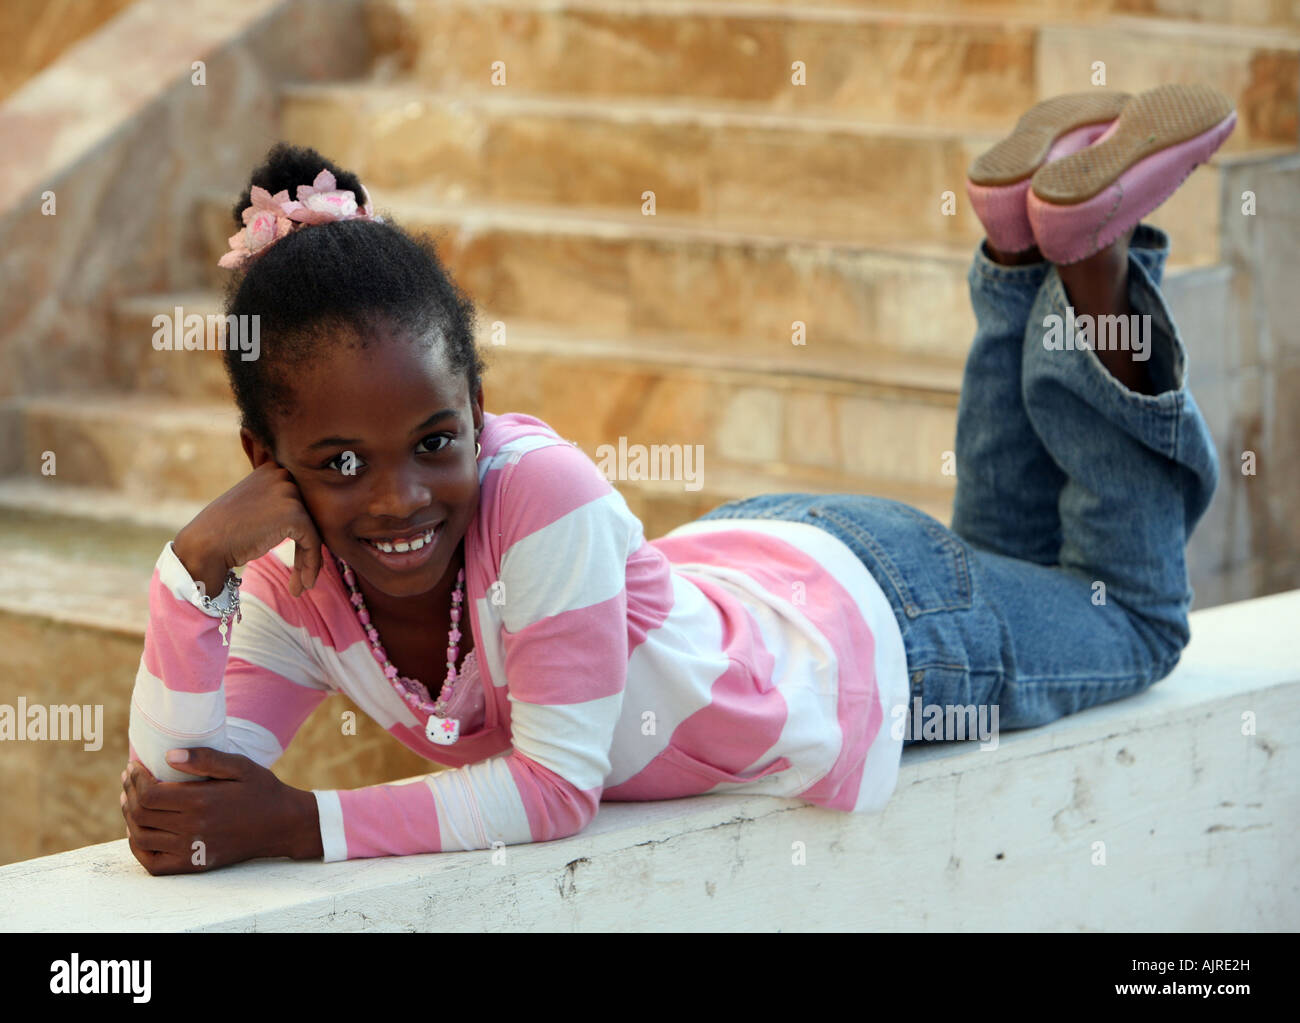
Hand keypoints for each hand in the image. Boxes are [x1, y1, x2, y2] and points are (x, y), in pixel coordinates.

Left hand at [120, 749, 320, 874]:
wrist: (283, 825)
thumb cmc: (262, 791)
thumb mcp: (240, 766)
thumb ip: (206, 759)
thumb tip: (169, 755)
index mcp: (202, 802)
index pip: (149, 794)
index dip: (135, 779)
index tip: (134, 767)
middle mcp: (193, 829)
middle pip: (141, 814)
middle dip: (129, 793)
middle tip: (129, 779)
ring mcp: (192, 850)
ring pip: (141, 837)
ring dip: (129, 817)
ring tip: (131, 800)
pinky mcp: (194, 864)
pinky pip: (153, 862)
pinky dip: (138, 847)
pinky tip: (139, 831)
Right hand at [173, 461, 323, 597]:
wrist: (204, 545)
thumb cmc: (224, 531)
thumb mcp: (252, 505)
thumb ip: (275, 503)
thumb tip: (302, 517)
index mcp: (272, 469)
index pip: (299, 502)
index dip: (300, 532)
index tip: (298, 558)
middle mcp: (282, 475)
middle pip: (308, 516)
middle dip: (306, 549)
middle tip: (302, 577)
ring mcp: (289, 493)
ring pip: (312, 532)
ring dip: (308, 562)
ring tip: (302, 585)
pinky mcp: (295, 514)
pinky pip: (313, 543)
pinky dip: (311, 565)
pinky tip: (304, 585)